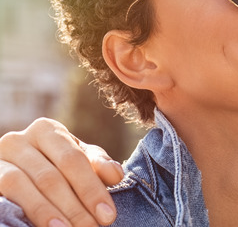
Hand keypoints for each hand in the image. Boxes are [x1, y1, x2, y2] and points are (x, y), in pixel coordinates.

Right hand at [0, 118, 123, 226]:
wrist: (13, 170)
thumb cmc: (52, 165)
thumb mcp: (76, 160)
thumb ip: (97, 164)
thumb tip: (116, 175)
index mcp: (47, 131)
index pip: (74, 160)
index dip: (92, 189)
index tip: (108, 215)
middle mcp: (18, 140)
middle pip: (50, 176)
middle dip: (74, 206)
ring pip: (23, 185)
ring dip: (48, 212)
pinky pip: (2, 192)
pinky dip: (25, 210)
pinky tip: (44, 225)